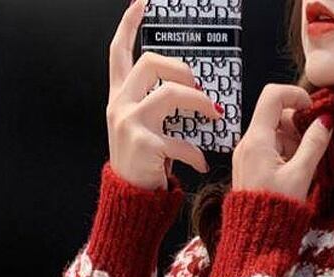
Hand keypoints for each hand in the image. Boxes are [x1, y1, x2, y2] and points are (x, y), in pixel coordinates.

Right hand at [106, 0, 221, 190]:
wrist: (131, 200)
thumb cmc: (144, 165)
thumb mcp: (144, 131)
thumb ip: (159, 110)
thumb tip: (196, 94)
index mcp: (119, 99)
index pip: (118, 53)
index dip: (128, 26)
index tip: (141, 3)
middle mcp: (119, 106)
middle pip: (150, 63)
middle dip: (181, 68)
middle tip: (200, 84)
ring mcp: (129, 123)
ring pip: (170, 94)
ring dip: (199, 102)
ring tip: (215, 115)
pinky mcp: (144, 144)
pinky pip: (180, 141)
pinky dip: (195, 154)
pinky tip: (201, 164)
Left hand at [231, 83, 332, 202]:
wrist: (255, 238)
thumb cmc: (276, 210)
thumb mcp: (301, 175)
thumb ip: (314, 144)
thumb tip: (325, 121)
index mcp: (257, 140)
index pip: (272, 95)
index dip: (295, 95)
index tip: (311, 109)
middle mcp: (247, 143)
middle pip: (274, 115)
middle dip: (296, 125)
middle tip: (311, 147)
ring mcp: (246, 155)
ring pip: (273, 133)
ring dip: (292, 142)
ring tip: (302, 167)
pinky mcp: (249, 167)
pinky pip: (268, 149)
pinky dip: (284, 154)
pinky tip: (293, 174)